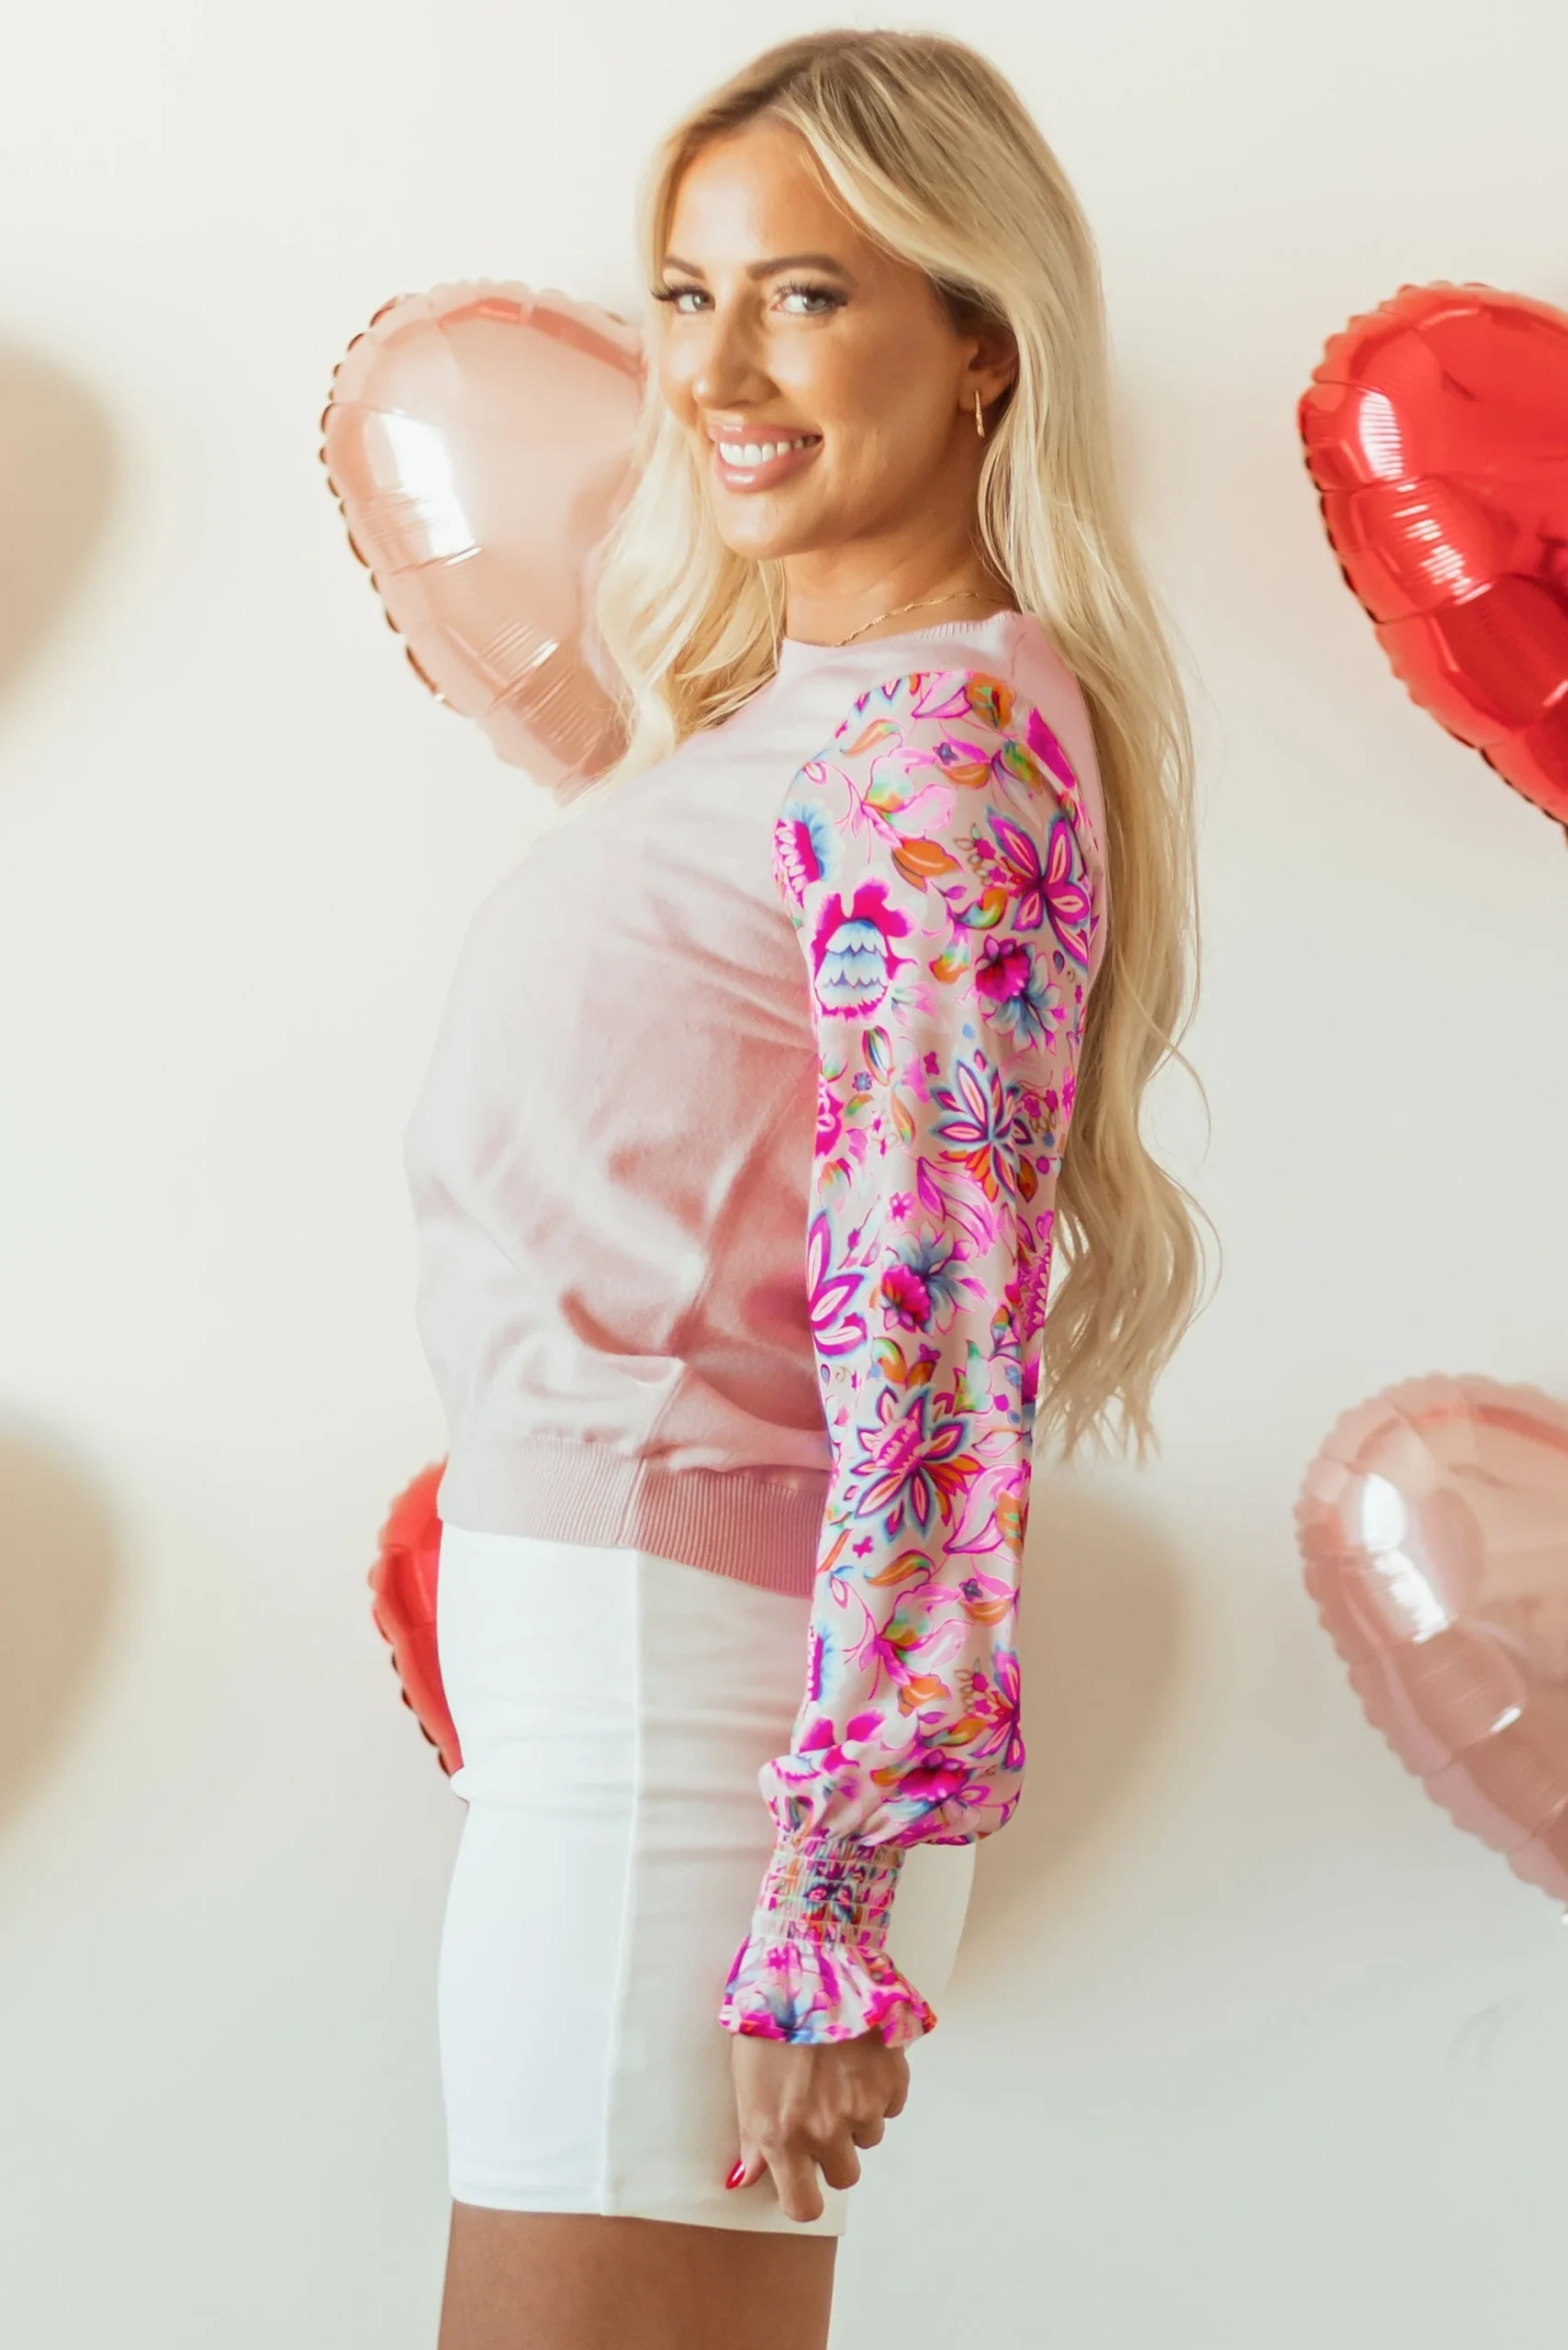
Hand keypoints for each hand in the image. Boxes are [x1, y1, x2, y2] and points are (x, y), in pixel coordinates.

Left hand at [726, 2027, 910, 2222]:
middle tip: (819, 2109)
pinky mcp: (892, 2079)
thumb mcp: (745, 2080)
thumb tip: (742, 2179)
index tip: (803, 2180)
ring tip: (835, 2071)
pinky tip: (858, 2058)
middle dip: (834, 2151)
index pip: (804, 2206)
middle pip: (844, 2175)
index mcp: (783, 2136)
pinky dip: (879, 2089)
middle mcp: (826, 2130)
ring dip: (857, 2116)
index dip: (805, 2195)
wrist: (808, 1964)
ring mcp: (864, 2106)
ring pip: (869, 2137)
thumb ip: (752, 2137)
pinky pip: (891, 2105)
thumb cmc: (767, 2019)